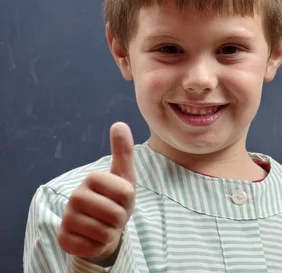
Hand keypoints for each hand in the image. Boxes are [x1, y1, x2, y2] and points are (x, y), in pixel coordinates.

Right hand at [58, 122, 136, 259]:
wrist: (103, 227)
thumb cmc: (116, 200)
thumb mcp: (124, 176)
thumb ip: (123, 151)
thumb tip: (119, 123)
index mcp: (92, 179)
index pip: (125, 192)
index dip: (129, 198)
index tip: (121, 198)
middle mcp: (75, 196)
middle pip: (116, 213)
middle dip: (121, 218)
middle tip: (114, 215)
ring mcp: (67, 218)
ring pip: (104, 232)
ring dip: (111, 233)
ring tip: (106, 226)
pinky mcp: (64, 240)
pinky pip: (92, 247)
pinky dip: (99, 246)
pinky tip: (94, 238)